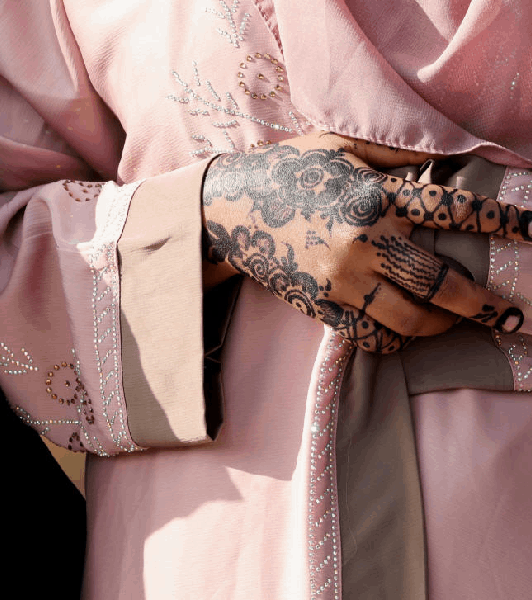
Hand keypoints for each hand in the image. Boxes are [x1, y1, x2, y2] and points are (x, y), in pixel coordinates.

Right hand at [201, 132, 529, 352]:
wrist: (227, 209)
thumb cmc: (288, 170)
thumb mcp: (341, 145)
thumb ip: (396, 151)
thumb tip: (450, 152)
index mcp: (373, 196)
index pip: (453, 210)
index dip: (501, 222)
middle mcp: (361, 241)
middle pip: (439, 281)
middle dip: (484, 303)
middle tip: (512, 315)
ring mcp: (339, 278)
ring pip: (408, 318)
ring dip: (442, 326)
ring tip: (457, 325)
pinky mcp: (318, 304)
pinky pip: (369, 335)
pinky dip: (395, 339)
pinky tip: (407, 333)